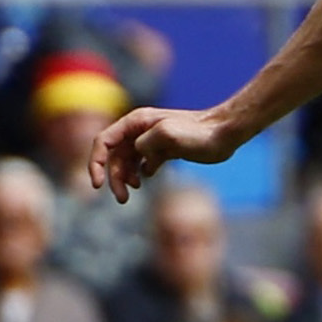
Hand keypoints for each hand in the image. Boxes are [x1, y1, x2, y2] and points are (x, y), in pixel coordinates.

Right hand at [90, 105, 233, 200]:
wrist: (224, 134)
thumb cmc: (199, 133)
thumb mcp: (168, 135)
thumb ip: (146, 144)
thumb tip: (139, 156)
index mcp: (136, 122)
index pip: (104, 141)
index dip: (96, 163)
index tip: (98, 185)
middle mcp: (140, 129)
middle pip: (113, 155)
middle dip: (113, 178)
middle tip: (122, 199)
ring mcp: (150, 140)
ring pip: (126, 161)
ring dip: (123, 179)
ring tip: (129, 196)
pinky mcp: (162, 150)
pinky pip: (141, 164)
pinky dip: (137, 174)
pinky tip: (143, 181)